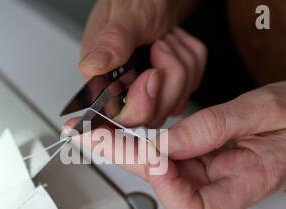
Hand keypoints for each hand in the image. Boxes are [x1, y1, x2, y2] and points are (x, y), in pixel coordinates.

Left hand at [67, 81, 285, 208]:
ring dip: (128, 152)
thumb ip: (216, 125)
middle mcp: (223, 188)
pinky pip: (168, 157)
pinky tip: (126, 130)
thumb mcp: (267, 109)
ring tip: (102, 130)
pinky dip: (145, 143)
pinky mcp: (204, 161)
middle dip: (128, 163)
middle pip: (166, 192)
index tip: (156, 155)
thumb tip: (168, 141)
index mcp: (246, 185)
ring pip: (159, 174)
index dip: (169, 189)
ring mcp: (211, 176)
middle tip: (96, 137)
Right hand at [80, 0, 205, 127]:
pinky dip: (192, 61)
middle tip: (159, 45)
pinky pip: (192, 87)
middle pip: (152, 115)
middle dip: (168, 77)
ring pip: (176, 102)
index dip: (140, 105)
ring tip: (165, 39)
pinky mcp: (170, 89)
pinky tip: (176, 44)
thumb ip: (112, 41)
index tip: (153, 75)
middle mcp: (122, 91)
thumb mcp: (125, 14)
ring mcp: (148, 93)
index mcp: (102, 79)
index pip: (118, 118)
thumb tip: (92, 66)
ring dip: (182, 64)